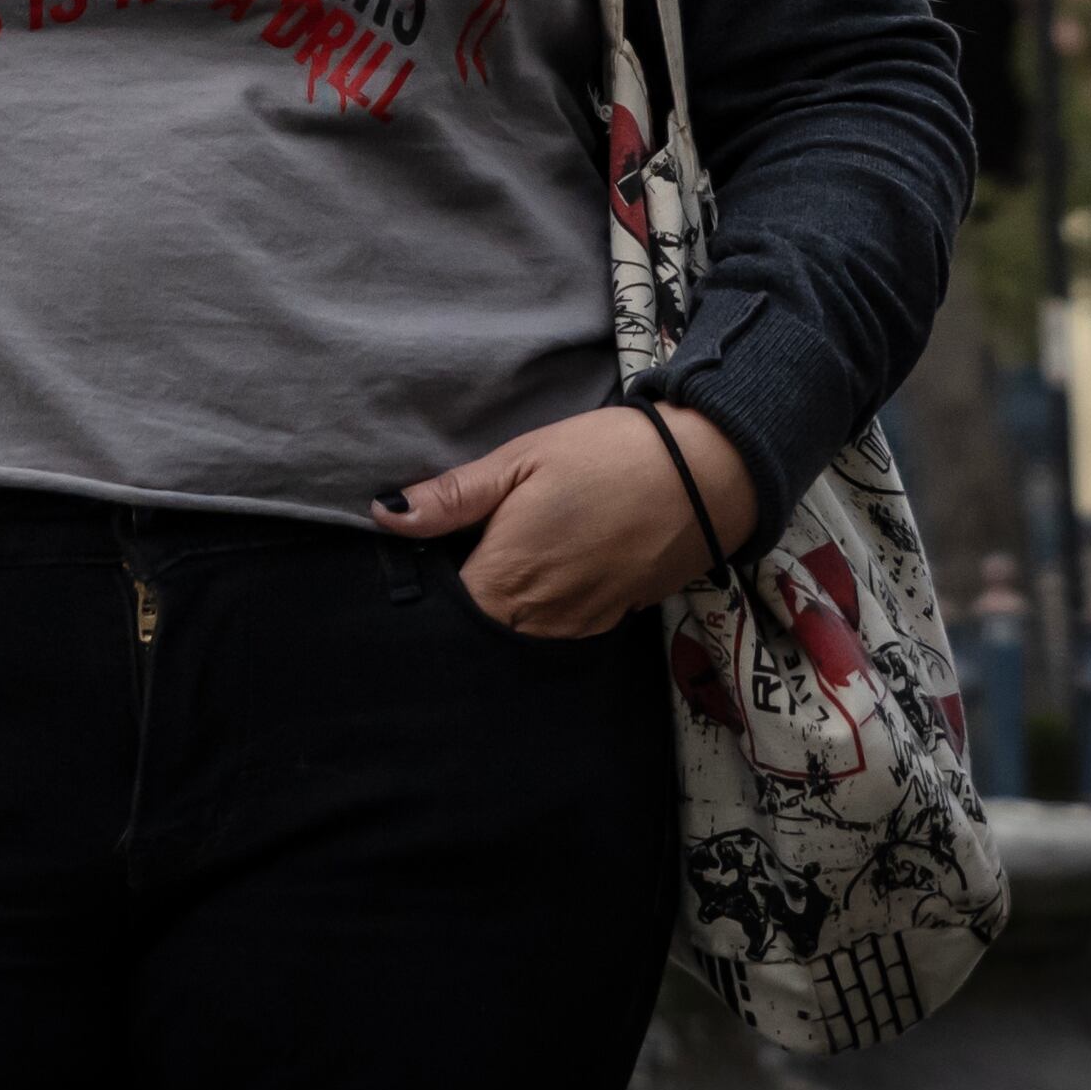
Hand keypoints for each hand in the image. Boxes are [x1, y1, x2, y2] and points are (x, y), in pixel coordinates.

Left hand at [375, 406, 756, 637]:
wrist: (705, 473)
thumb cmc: (607, 455)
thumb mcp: (522, 459)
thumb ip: (454, 496)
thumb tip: (385, 514)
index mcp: (507, 576)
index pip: (444, 613)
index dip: (429, 589)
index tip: (427, 557)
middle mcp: (540, 617)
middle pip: (480, 629)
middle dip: (466, 602)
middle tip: (470, 549)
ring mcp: (580, 624)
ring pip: (520, 634)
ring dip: (507, 607)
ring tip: (514, 553)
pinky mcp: (613, 620)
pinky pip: (560, 630)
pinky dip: (546, 610)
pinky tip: (553, 566)